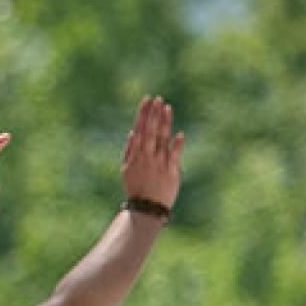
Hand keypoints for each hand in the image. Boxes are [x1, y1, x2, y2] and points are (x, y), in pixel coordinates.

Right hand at [120, 93, 183, 211]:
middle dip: (153, 114)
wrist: (147, 207)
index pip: (140, 128)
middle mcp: (147, 156)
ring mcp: (159, 163)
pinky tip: (179, 134)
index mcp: (136, 154)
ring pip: (162, 139)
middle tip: (157, 99)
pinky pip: (174, 156)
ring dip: (164, 123)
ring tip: (167, 108)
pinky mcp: (171, 171)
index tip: (148, 100)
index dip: (144, 114)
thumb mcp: (126, 169)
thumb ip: (130, 150)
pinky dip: (176, 145)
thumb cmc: (136, 187)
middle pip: (150, 131)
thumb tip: (133, 132)